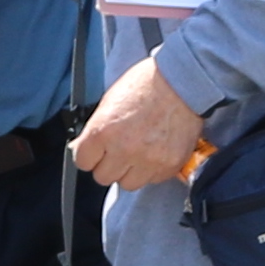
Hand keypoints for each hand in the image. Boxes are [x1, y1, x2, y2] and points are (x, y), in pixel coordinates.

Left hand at [71, 53, 209, 191]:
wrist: (182, 82)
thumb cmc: (146, 85)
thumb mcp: (109, 102)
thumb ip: (96, 130)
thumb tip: (83, 148)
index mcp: (103, 131)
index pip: (83, 162)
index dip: (89, 155)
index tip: (96, 152)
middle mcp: (124, 149)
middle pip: (104, 177)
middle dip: (109, 164)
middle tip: (118, 151)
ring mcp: (148, 160)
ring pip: (128, 184)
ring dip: (130, 171)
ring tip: (138, 153)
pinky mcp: (169, 165)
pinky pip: (153, 179)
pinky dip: (152, 169)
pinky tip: (155, 151)